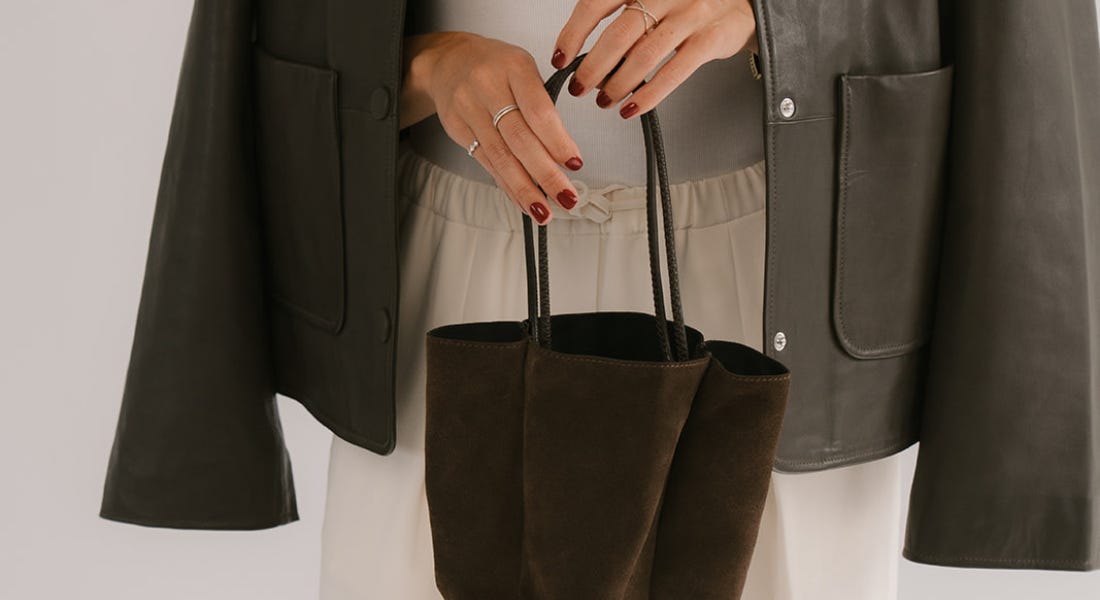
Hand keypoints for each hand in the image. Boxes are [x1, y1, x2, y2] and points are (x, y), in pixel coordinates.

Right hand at [401, 31, 585, 224]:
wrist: (449, 61)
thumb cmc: (497, 67)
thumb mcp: (525, 71)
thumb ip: (542, 107)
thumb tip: (563, 157)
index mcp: (515, 67)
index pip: (539, 111)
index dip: (558, 142)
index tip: (575, 164)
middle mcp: (488, 86)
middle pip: (520, 139)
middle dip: (546, 174)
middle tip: (567, 197)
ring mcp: (468, 108)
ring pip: (500, 156)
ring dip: (525, 188)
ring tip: (544, 211)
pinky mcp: (456, 128)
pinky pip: (486, 162)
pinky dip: (507, 185)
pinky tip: (522, 200)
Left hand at [549, 0, 757, 118]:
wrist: (742, 4)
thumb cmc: (688, 6)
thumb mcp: (652, 0)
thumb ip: (622, 20)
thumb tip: (584, 55)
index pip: (596, 3)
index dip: (573, 33)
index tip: (560, 58)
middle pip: (618, 34)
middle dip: (593, 67)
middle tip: (580, 88)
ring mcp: (690, 13)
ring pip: (644, 55)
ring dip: (618, 84)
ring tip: (605, 100)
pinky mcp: (710, 38)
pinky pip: (674, 72)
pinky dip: (649, 95)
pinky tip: (633, 108)